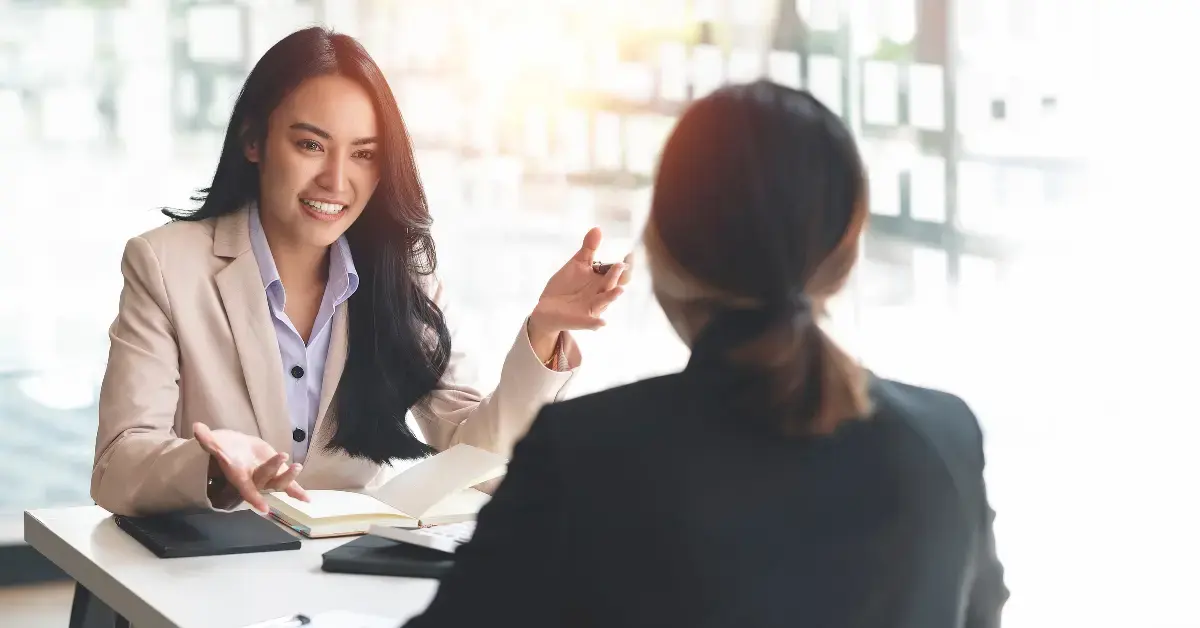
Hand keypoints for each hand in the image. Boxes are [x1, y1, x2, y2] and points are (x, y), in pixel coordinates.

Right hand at [193, 423, 307, 511]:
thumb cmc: (225, 449)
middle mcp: (254, 480)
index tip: (265, 509)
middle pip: (265, 480)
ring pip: (278, 483)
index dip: (254, 498)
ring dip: (289, 478)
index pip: (246, 489)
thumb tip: (196, 427)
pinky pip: (288, 486)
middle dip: (273, 469)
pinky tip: (308, 500)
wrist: (236, 451)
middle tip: (281, 455)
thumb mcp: (216, 444)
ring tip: (297, 466)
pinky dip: (297, 491)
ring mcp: (266, 478)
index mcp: (239, 476)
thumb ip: (207, 440)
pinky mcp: (276, 474)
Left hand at [530, 227, 632, 337]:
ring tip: (619, 290)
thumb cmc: (566, 286)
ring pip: (604, 302)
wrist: (547, 308)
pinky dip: (596, 323)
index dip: (625, 264)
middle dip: (616, 276)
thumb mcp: (577, 264)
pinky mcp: (581, 320)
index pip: (617, 272)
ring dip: (612, 296)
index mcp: (601, 280)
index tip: (630, 254)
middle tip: (620, 265)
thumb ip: (589, 249)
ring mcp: (592, 308)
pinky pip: (591, 322)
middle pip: (612, 284)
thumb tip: (597, 228)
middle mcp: (600, 294)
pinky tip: (602, 322)